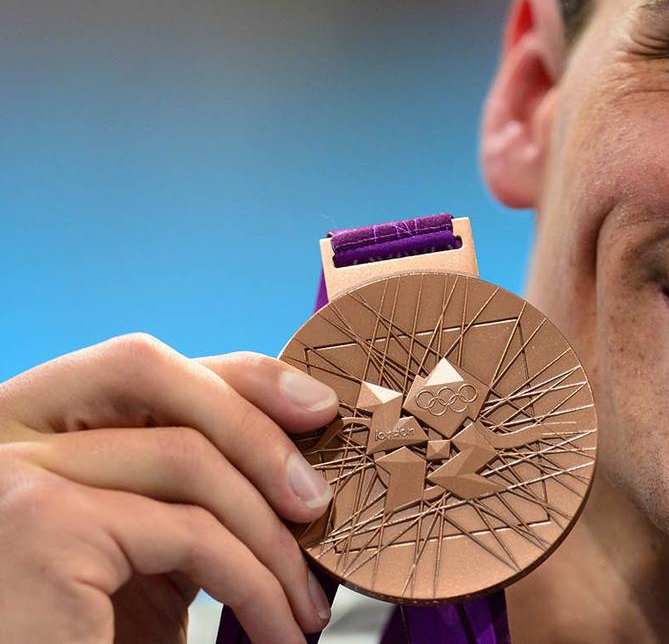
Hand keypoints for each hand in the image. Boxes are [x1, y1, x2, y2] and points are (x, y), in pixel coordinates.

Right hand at [0, 334, 340, 643]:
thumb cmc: (88, 638)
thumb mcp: (142, 546)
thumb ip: (182, 488)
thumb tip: (289, 452)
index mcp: (25, 424)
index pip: (141, 366)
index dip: (240, 376)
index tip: (316, 408)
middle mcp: (3, 429)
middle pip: (163, 386)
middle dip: (262, 438)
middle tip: (321, 506)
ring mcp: (17, 471)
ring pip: (189, 460)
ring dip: (272, 539)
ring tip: (305, 604)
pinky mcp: (44, 524)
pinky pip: (192, 532)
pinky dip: (255, 585)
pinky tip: (276, 627)